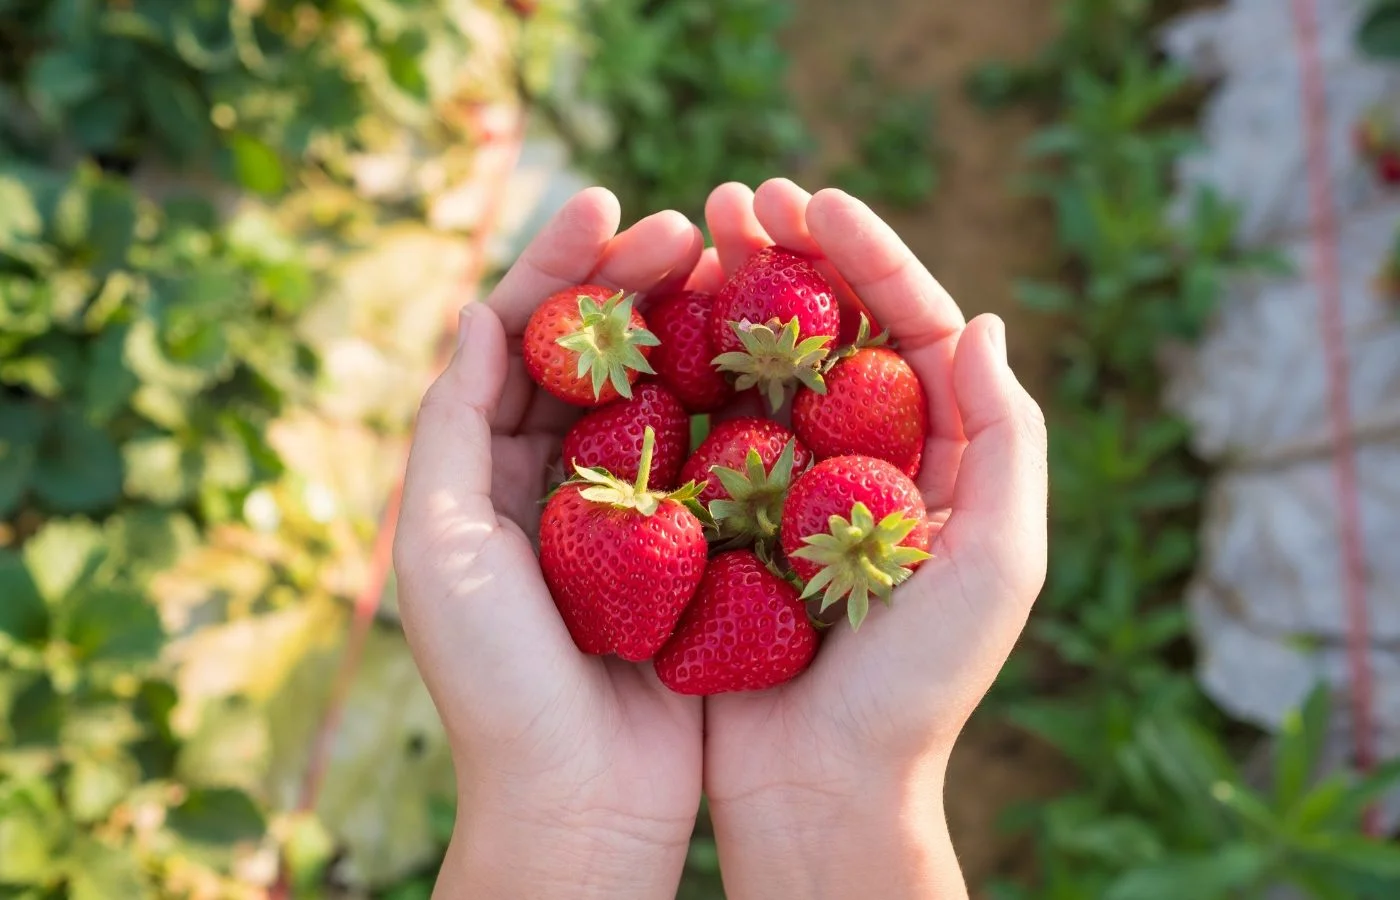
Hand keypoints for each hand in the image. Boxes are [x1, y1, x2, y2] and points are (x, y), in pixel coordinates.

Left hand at [393, 188, 706, 898]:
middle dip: (635, 281)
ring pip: (660, 394)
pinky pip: (714, 458)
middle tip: (689, 228)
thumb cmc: (496, 681)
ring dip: (692, 327)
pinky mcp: (691, 549)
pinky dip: (736, 403)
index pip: (520, 342)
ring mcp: (629, 513)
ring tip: (734, 267)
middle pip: (596, 354)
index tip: (610, 206)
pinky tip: (770, 358)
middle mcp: (556, 481)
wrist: (578, 800)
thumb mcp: (442, 546)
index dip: (560, 268)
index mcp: (487, 472)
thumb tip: (474, 313)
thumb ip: (449, 427)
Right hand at [697, 180, 1048, 899]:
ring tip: (690, 234)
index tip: (816, 202)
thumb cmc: (918, 687)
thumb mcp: (995, 564)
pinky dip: (686, 369)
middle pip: (832, 330)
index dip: (869, 257)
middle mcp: (868, 459)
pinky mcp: (730, 517)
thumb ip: (1004, 440)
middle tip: (735, 199)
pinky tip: (654, 323)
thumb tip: (980, 321)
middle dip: (789, 256)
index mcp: (941, 457)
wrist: (822, 786)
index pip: (911, 329)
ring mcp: (794, 484)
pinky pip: (710, 426)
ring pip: (764, 364)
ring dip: (731, 293)